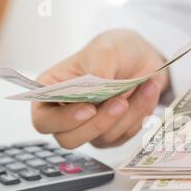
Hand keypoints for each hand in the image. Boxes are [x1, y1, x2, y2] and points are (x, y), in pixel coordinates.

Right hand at [32, 29, 169, 148]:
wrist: (141, 58)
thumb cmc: (115, 50)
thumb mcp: (106, 50)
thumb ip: (98, 70)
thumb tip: (97, 93)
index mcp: (51, 91)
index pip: (43, 120)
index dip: (63, 120)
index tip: (89, 108)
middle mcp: (67, 114)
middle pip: (70, 139)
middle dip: (99, 124)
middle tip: (121, 102)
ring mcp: (90, 128)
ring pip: (103, 138)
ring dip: (127, 115)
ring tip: (144, 86)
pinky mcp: (113, 134)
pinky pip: (125, 135)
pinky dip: (139, 115)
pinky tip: (148, 92)